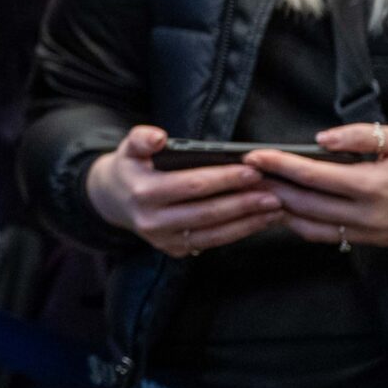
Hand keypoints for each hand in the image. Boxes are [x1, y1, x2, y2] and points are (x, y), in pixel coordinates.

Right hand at [85, 125, 285, 255]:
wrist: (113, 200)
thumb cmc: (131, 167)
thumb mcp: (129, 147)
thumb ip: (141, 138)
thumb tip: (159, 137)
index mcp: (143, 192)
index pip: (191, 185)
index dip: (224, 179)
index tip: (253, 171)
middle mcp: (152, 221)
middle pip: (207, 212)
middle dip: (243, 203)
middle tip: (273, 193)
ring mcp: (164, 240)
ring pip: (214, 233)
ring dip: (248, 222)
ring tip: (274, 209)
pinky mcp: (174, 251)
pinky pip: (212, 242)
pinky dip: (238, 232)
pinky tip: (258, 221)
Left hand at [251, 124, 387, 249]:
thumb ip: (359, 137)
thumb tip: (319, 140)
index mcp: (373, 187)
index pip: (311, 177)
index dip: (277, 166)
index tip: (252, 155)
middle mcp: (369, 216)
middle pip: (304, 205)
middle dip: (270, 188)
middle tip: (242, 175)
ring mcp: (373, 233)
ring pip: (313, 227)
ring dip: (282, 210)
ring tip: (257, 192)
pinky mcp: (378, 241)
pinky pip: (332, 237)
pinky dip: (305, 225)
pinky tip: (290, 210)